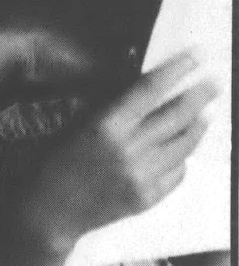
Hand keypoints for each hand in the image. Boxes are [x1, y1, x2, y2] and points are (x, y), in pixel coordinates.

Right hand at [20, 52, 217, 252]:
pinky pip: (177, 173)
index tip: (194, 56)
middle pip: (176, 116)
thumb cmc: (56, 158)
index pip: (150, 90)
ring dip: (198, 126)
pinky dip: (183, 158)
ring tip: (206, 114)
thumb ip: (109, 103)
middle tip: (214, 83)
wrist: (51, 209)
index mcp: (107, 124)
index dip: (176, 71)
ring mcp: (142, 177)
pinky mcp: (148, 199)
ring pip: (184, 146)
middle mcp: (130, 150)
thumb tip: (141, 83)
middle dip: (199, 96)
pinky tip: (184, 148)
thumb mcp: (78, 122)